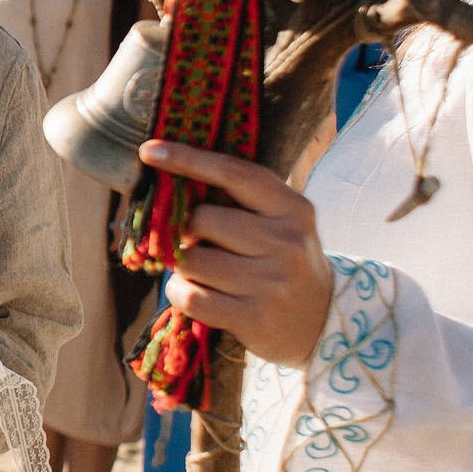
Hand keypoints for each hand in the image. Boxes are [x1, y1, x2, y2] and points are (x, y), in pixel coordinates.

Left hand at [141, 139, 330, 367]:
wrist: (323, 321)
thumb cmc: (284, 262)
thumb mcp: (280, 223)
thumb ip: (240, 201)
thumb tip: (172, 184)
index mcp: (293, 208)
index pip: (233, 173)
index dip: (187, 159)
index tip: (149, 151)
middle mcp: (286, 242)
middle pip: (202, 220)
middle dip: (184, 230)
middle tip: (194, 242)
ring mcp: (272, 282)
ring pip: (191, 261)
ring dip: (180, 265)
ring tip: (199, 270)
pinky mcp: (255, 317)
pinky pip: (191, 297)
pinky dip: (180, 292)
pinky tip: (194, 292)